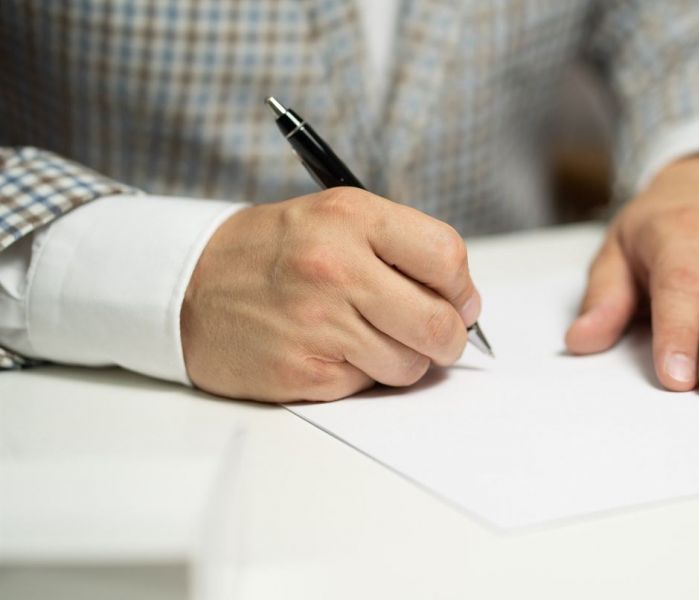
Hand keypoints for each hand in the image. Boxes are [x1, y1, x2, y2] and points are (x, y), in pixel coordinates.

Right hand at [181, 188, 480, 401]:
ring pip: (410, 364)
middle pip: (439, 323)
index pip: (446, 256)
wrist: (186, 286)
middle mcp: (336, 268)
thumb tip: (462, 302)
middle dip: (448, 338)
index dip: (462, 288)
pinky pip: (367, 386)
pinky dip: (360, 375)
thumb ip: (399, 248)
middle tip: (434, 335)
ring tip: (367, 337)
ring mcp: (318, 323)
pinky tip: (330, 351)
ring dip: (402, 359)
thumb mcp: (334, 219)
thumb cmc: (272, 253)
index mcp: (351, 218)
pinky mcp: (302, 372)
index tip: (459, 301)